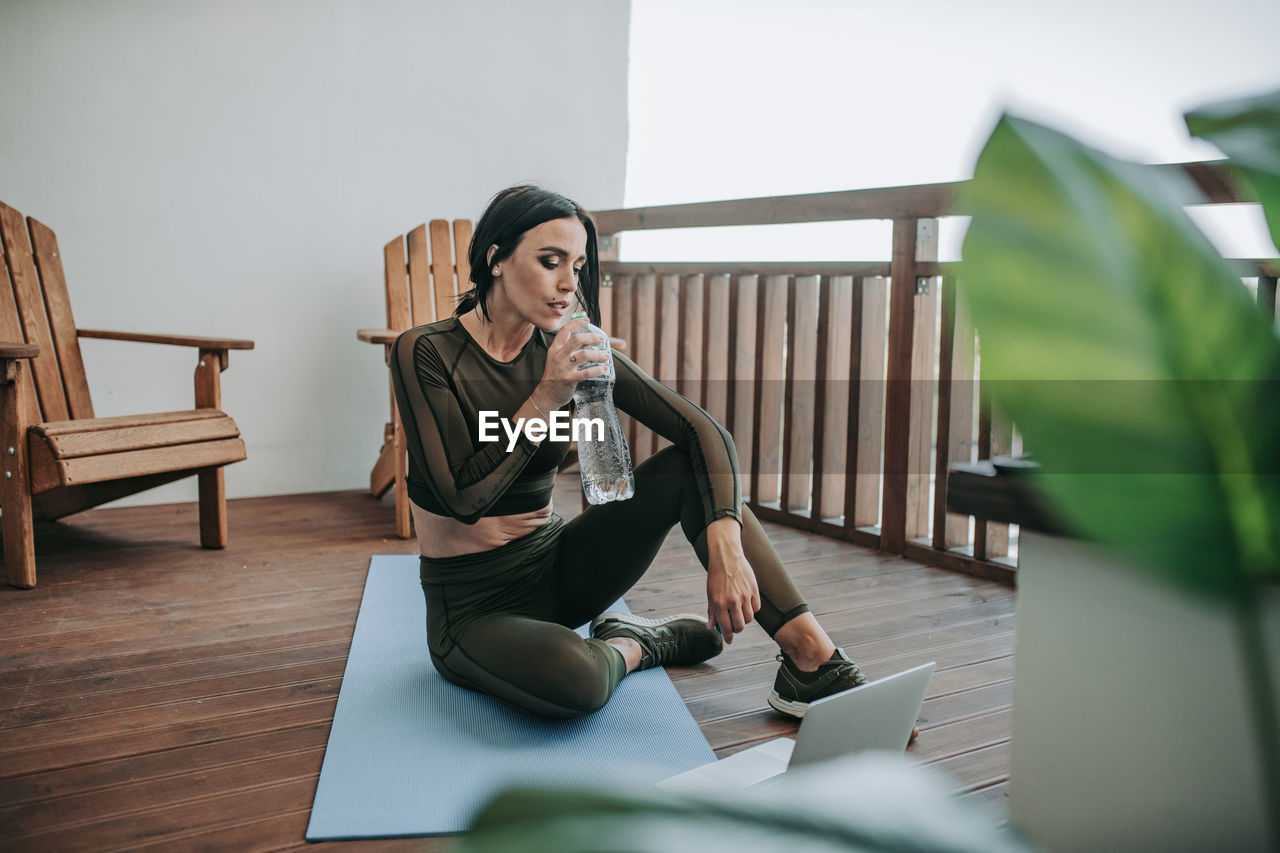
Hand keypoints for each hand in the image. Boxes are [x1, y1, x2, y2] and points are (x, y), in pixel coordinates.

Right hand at [536, 316, 610, 406]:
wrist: (547, 394)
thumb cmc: (555, 375)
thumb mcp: (556, 358)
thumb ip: (567, 349)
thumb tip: (585, 339)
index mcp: (555, 349)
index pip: (565, 330)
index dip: (576, 323)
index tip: (587, 320)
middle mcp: (558, 356)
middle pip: (576, 339)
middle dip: (591, 337)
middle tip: (601, 339)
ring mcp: (563, 368)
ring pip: (584, 354)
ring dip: (598, 354)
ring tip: (606, 356)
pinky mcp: (569, 379)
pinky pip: (586, 373)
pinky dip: (598, 370)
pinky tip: (604, 369)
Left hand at [704, 517, 760, 643]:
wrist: (727, 557)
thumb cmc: (716, 576)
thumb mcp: (710, 594)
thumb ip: (712, 612)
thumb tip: (711, 627)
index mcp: (720, 603)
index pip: (726, 628)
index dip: (728, 637)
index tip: (729, 640)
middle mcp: (733, 601)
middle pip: (740, 626)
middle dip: (736, 629)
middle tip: (733, 626)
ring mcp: (745, 596)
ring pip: (749, 618)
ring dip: (744, 619)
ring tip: (738, 613)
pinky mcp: (754, 590)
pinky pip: (756, 608)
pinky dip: (752, 609)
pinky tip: (746, 604)